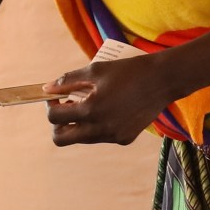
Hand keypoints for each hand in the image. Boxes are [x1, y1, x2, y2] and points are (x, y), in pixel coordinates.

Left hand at [44, 56, 174, 146]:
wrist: (162, 80)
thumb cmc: (128, 70)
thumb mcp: (95, 70)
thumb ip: (68, 81)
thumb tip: (46, 89)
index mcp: (91, 109)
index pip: (54, 118)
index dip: (50, 106)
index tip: (56, 97)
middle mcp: (100, 128)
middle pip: (61, 139)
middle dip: (57, 124)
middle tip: (65, 107)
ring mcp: (113, 137)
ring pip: (82, 138)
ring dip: (78, 124)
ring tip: (88, 105)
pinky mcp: (124, 139)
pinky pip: (101, 137)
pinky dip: (98, 126)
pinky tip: (109, 109)